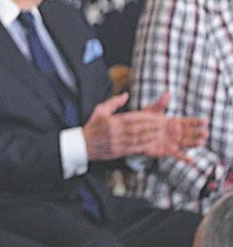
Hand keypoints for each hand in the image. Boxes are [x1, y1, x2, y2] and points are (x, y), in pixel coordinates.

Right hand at [82, 92, 207, 161]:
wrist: (83, 144)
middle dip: (151, 128)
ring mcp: (117, 142)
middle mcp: (115, 132)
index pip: (131, 119)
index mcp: (111, 121)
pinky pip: (133, 149)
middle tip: (163, 125)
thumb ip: (113, 102)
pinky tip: (151, 144)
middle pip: (136, 129)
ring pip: (137, 139)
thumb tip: (126, 95)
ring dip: (150, 137)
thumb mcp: (100, 110)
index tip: (156, 117)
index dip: (145, 118)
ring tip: (160, 134)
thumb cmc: (93, 126)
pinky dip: (143, 146)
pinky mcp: (118, 151)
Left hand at [136, 92, 207, 160]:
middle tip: (205, 133)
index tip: (206, 121)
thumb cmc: (143, 120)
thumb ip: (160, 104)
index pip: (188, 122)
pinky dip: (185, 159)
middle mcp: (177, 133)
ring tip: (201, 143)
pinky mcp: (169, 151)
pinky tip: (192, 161)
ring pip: (187, 143)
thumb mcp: (151, 111)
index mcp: (174, 122)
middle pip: (190, 133)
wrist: (135, 134)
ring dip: (195, 144)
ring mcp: (174, 143)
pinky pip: (178, 155)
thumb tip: (167, 94)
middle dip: (198, 133)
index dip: (197, 122)